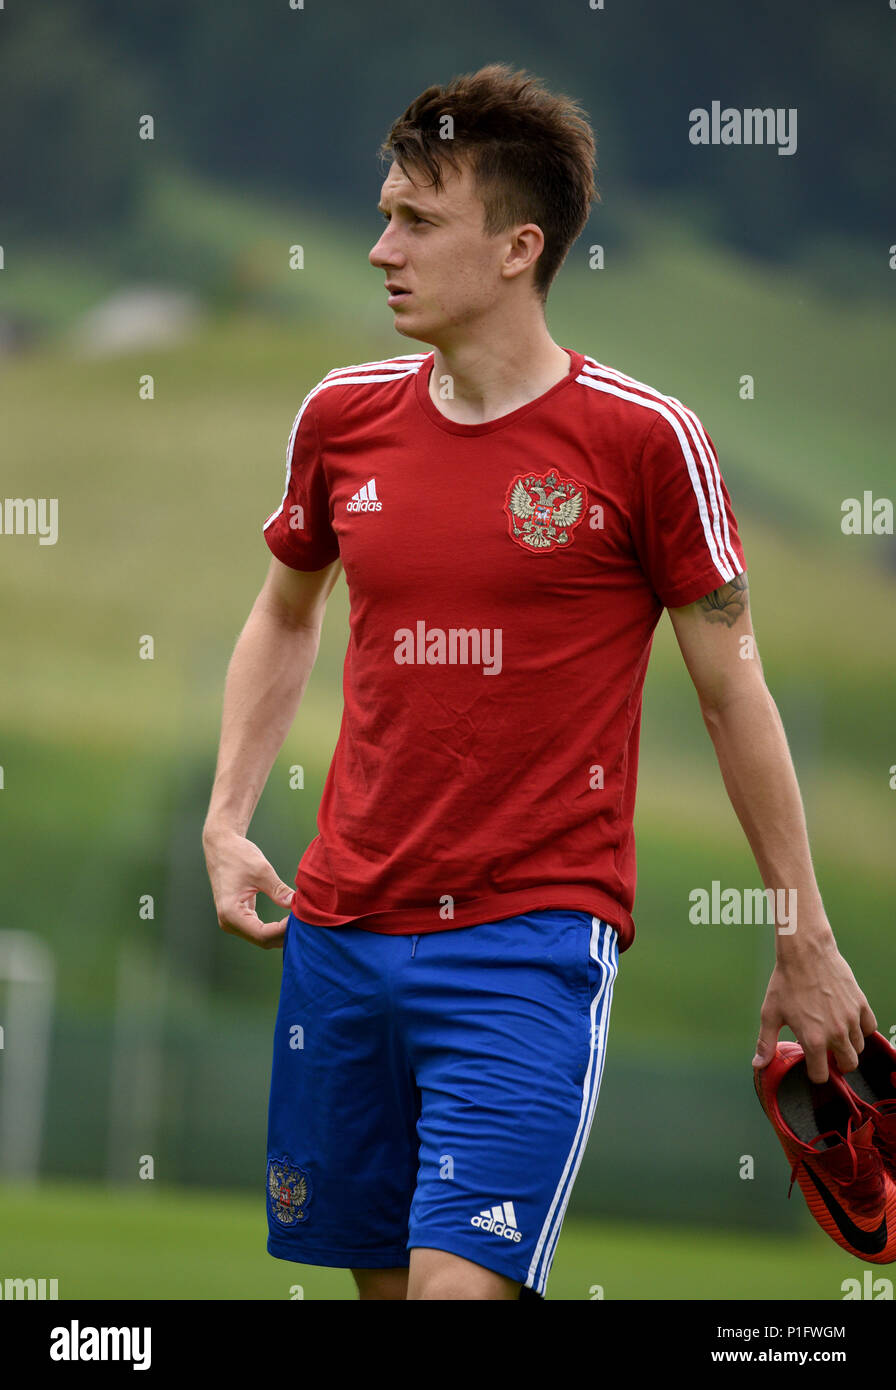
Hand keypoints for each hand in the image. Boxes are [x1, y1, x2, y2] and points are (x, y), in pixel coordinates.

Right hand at [202, 825, 295, 949]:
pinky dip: (275, 928)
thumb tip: (296, 904)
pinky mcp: (239, 917)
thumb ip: (278, 890)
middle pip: (263, 940)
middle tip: (307, 922)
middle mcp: (229, 922)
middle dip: (285, 934)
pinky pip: (259, 930)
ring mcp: (232, 922)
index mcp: (231, 913)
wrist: (222, 846)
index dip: (285, 930)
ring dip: (281, 933)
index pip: (263, 934)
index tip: (303, 919)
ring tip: (301, 921)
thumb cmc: (238, 855)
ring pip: (262, 938)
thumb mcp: (262, 871)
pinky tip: (291, 919)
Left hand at [752, 939, 876, 1082]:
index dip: (814, 1072)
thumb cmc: (786, 982)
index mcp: (814, 1040)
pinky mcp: (861, 1004)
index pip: (821, 1075)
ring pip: (859, 1048)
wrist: (805, 953)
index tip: (810, 1063)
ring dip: (848, 1046)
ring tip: (834, 1035)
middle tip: (826, 1053)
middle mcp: (836, 1033)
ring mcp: (851, 1019)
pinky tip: (847, 1023)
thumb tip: (758, 1064)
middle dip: (837, 1064)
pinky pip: (870, 1028)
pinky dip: (861, 1029)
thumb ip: (766, 1043)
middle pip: (848, 1065)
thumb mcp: (770, 1014)